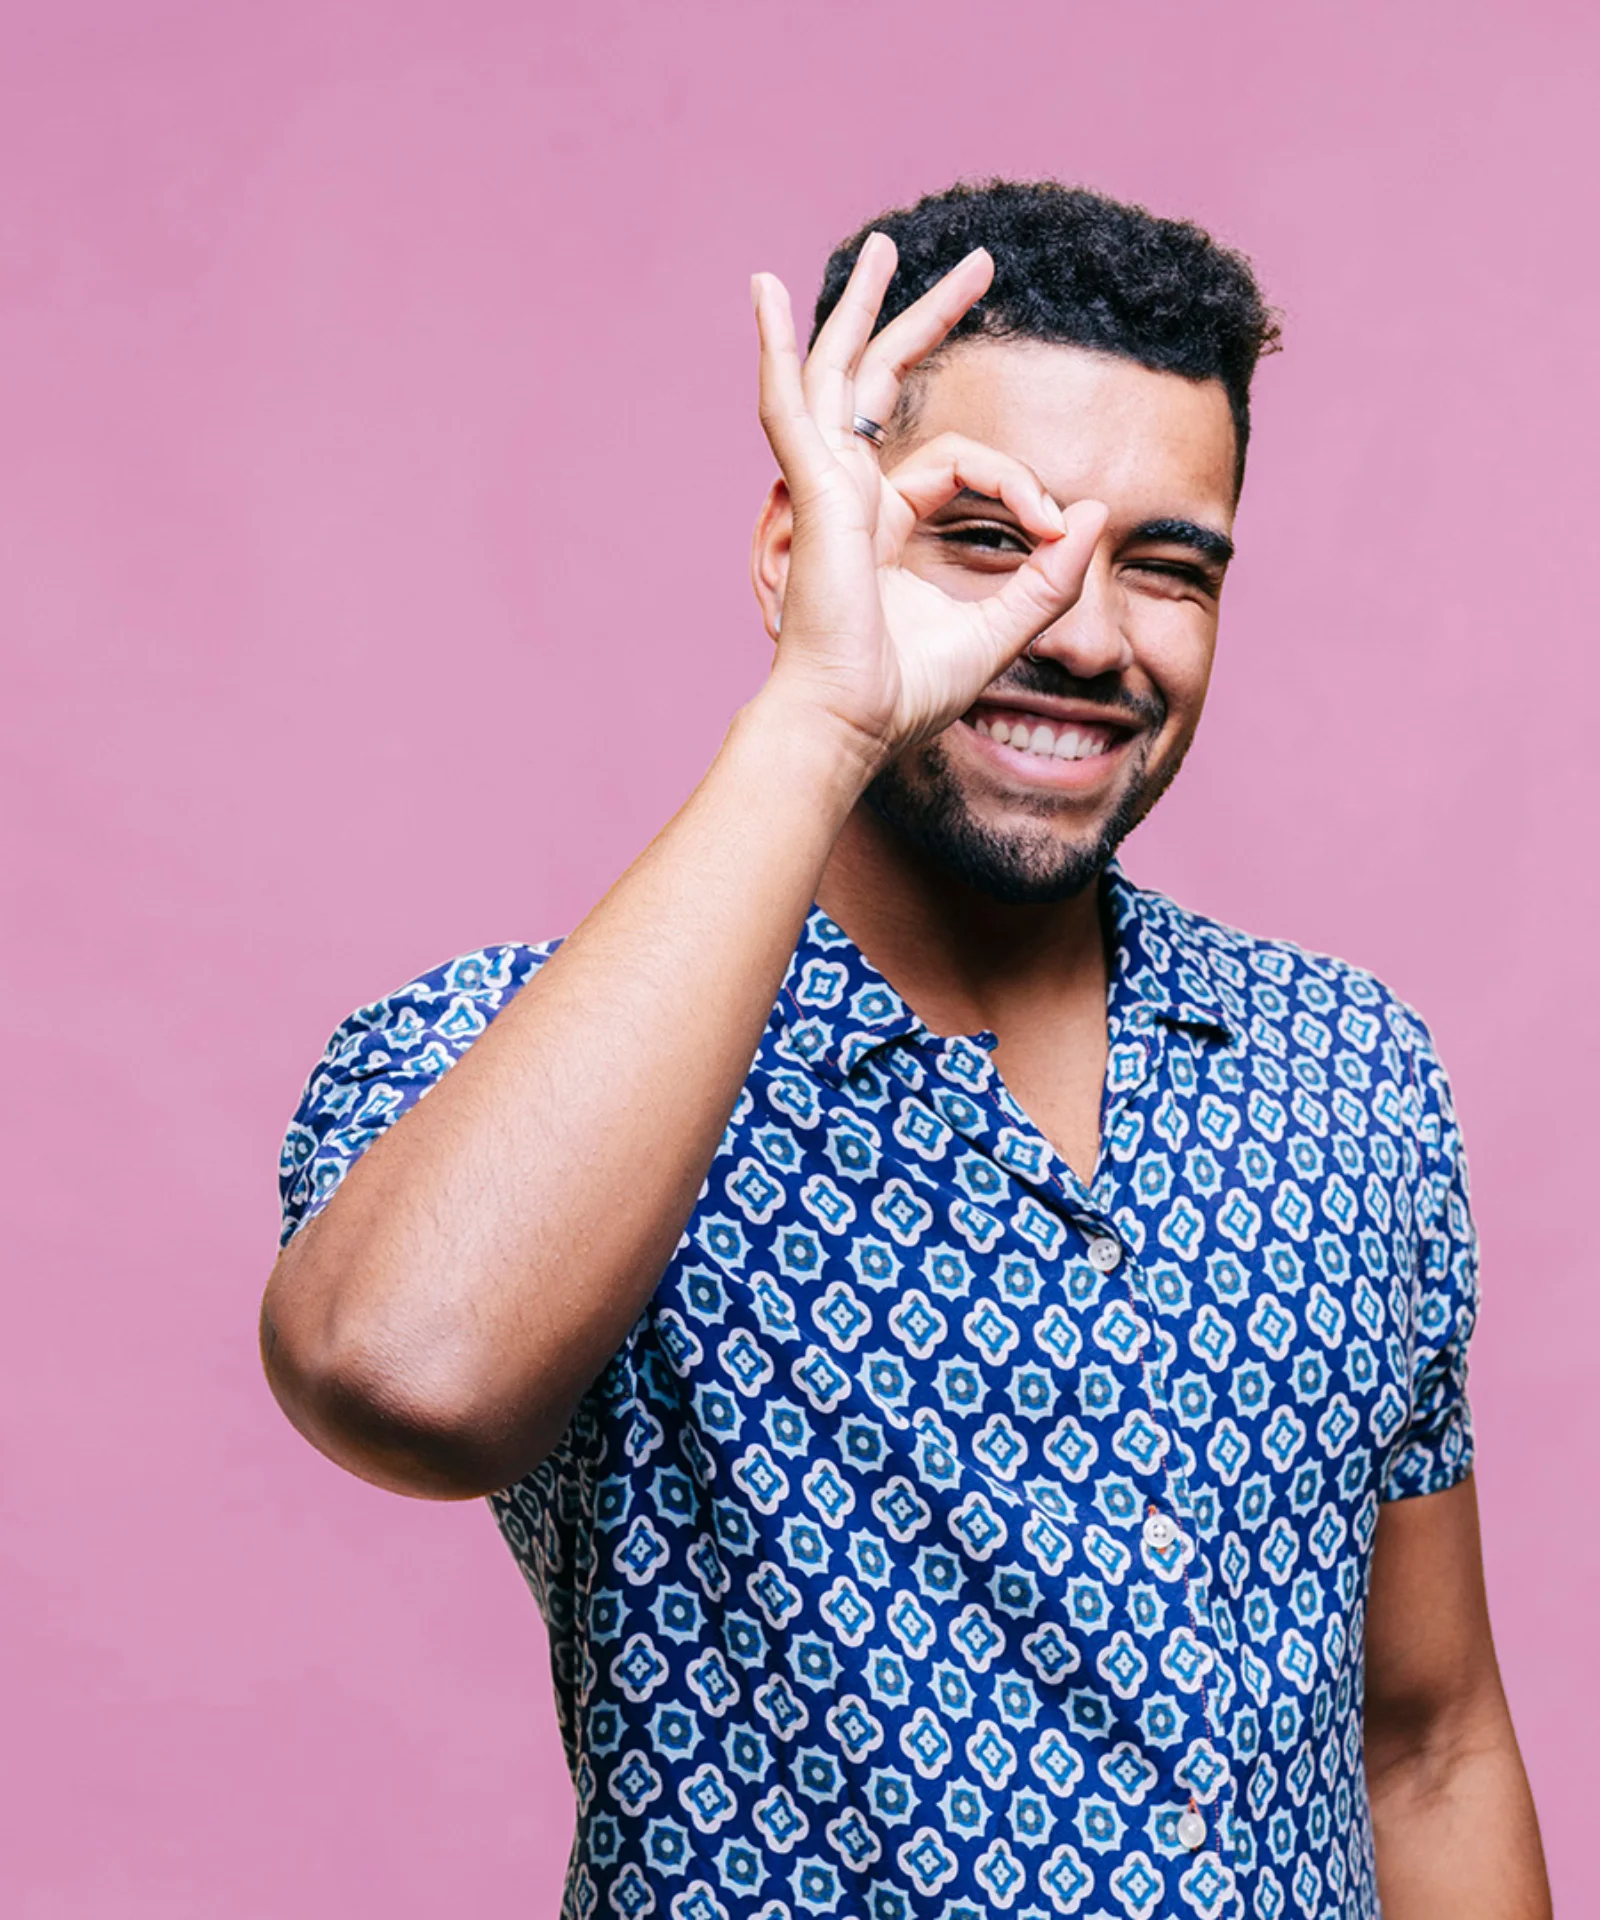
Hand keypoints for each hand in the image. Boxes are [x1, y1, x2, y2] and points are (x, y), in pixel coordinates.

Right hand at [752, 233, 1107, 765]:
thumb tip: (1091, 510)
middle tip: (981, 266)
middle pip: (884, 386)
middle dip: (929, 321)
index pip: (960, 465)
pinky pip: (791, 408)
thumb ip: (1050, 574)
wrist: (851, 727)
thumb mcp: (1001, 628)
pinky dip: (775, 350)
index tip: (1055, 527)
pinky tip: (765, 295)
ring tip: (882, 249)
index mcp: (884, 526)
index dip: (1020, 484)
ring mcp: (825, 492)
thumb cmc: (905, 695)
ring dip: (862, 309)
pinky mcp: (813, 496)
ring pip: (839, 376)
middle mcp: (849, 498)